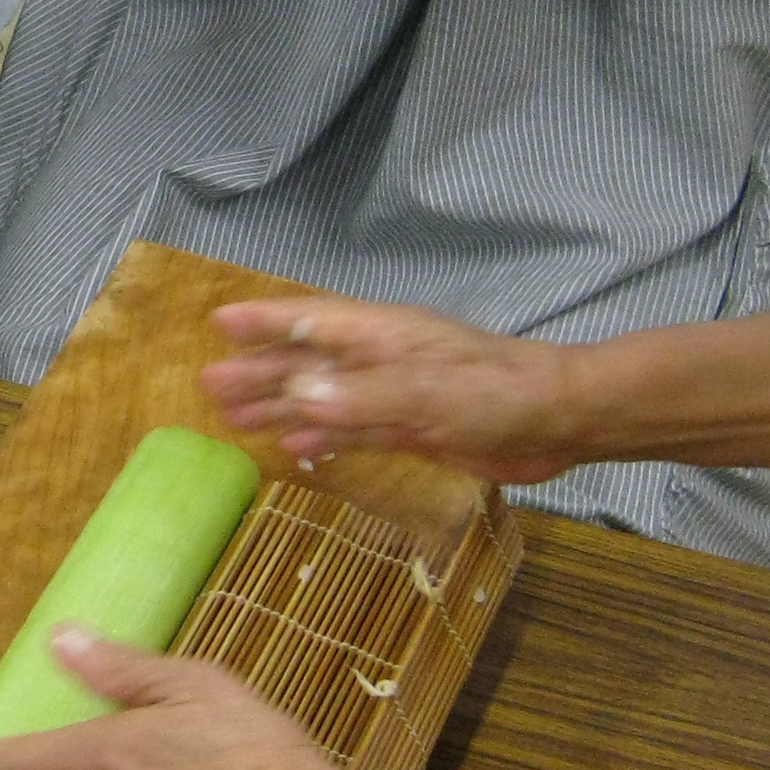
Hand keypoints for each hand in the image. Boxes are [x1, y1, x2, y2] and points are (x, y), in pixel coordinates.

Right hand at [200, 294, 596, 482]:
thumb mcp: (424, 394)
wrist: (558, 420)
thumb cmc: (495, 394)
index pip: (311, 322)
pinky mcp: (414, 428)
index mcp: (382, 336)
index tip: (219, 322)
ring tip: (234, 418)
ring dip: (282, 406)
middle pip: (308, 363)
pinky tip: (294, 448)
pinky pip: (354, 430)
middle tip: (210, 385)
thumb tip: (294, 396)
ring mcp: (397, 394)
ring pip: (325, 398)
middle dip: (260, 372)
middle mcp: (382, 360)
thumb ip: (360, 397)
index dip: (265, 322)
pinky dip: (321, 437)